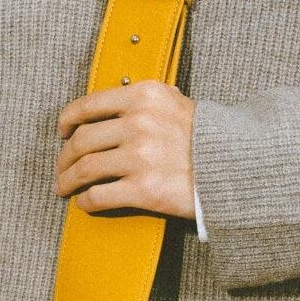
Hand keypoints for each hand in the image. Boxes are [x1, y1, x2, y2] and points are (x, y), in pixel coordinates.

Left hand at [53, 79, 196, 219]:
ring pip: (85, 169)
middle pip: (82, 141)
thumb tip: (113, 108)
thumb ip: (145, 103)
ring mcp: (139, 157)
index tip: (62, 132)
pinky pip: (99, 196)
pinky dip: (86, 201)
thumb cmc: (209, 138)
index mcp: (144, 97)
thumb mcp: (178, 103)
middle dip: (64, 158)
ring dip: (68, 180)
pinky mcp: (143, 189)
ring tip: (64, 188)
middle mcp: (138, 123)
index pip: (88, 106)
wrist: (238, 168)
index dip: (67, 121)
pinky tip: (85, 204)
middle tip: (61, 169)